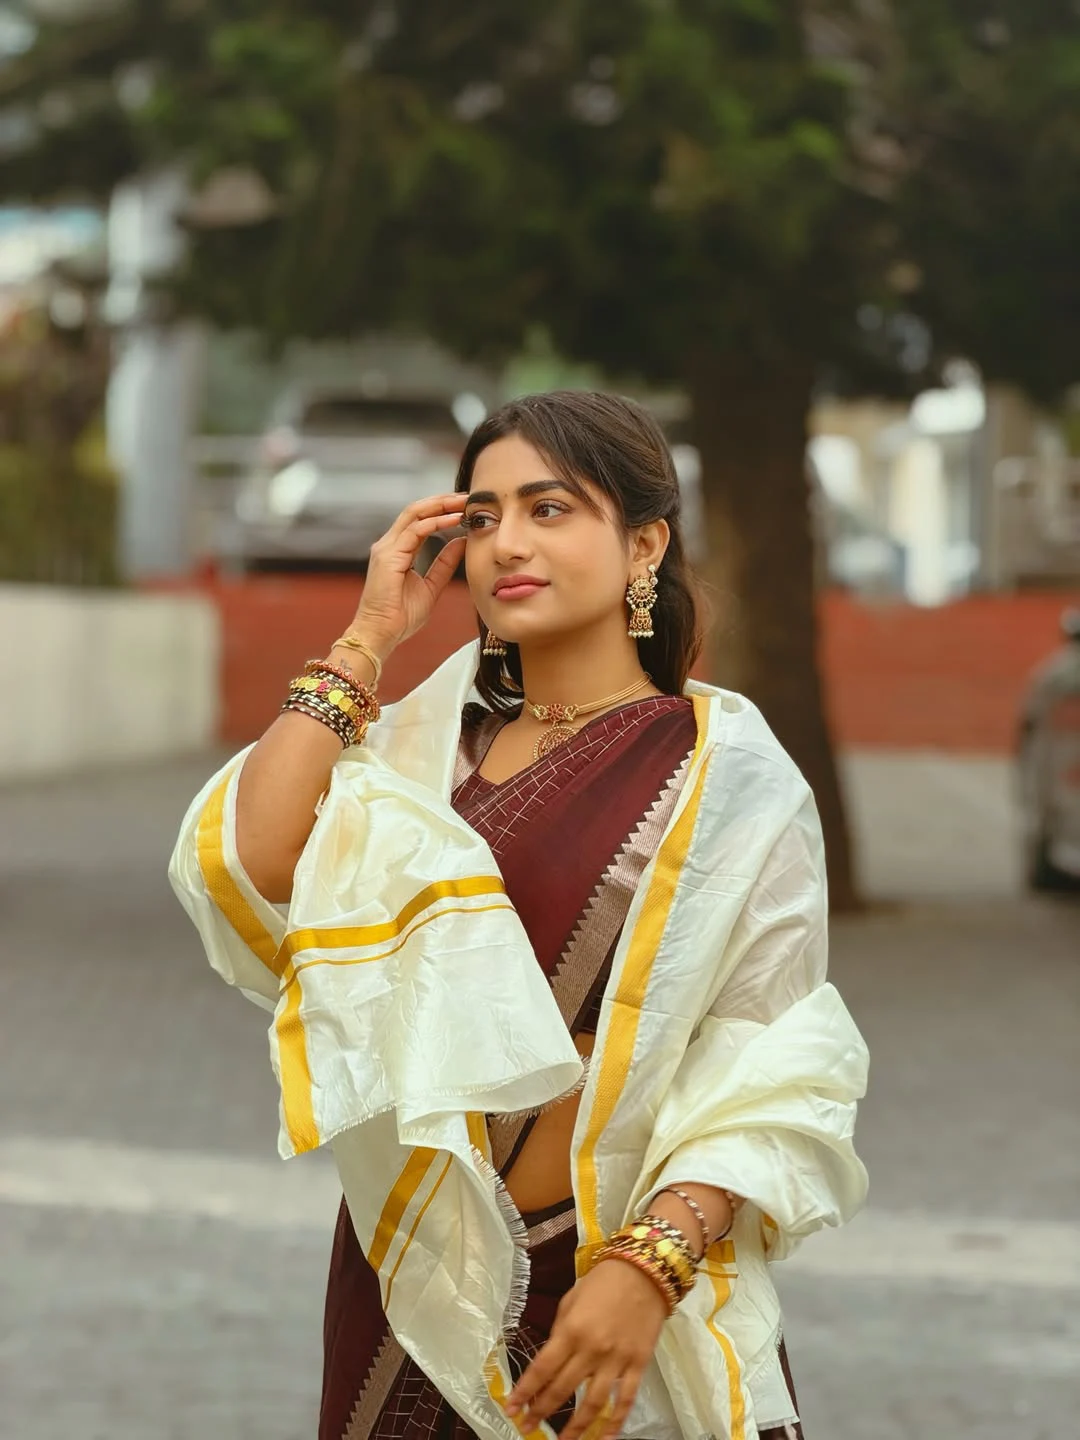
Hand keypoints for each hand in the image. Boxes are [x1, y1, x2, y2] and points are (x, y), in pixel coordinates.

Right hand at [350, 494, 468, 653]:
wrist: (381, 634)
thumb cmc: (400, 616)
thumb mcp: (431, 586)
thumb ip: (444, 564)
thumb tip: (461, 543)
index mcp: (397, 550)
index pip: (420, 520)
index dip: (442, 510)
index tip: (465, 507)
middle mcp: (389, 544)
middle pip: (416, 510)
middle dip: (443, 501)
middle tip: (467, 497)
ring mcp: (386, 548)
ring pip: (414, 514)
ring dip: (440, 505)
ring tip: (463, 503)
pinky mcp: (388, 556)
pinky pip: (414, 531)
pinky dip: (435, 522)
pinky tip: (453, 520)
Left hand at [504, 1259, 667, 1439]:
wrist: (645, 1270)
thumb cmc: (603, 1280)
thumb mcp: (571, 1298)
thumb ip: (561, 1329)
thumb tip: (553, 1357)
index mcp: (571, 1330)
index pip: (542, 1368)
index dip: (525, 1391)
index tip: (511, 1409)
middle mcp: (591, 1350)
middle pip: (562, 1390)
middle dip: (541, 1412)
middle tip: (526, 1429)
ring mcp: (616, 1360)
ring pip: (593, 1404)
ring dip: (575, 1427)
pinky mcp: (638, 1364)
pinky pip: (626, 1400)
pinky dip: (615, 1422)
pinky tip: (604, 1438)